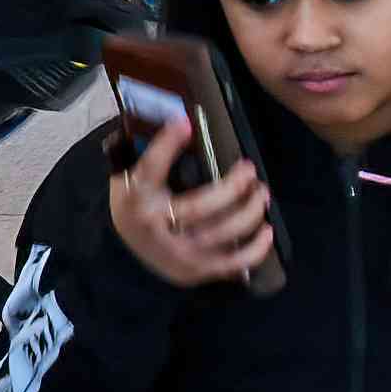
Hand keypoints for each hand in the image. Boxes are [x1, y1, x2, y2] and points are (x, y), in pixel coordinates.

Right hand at [107, 113, 272, 289]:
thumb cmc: (136, 205)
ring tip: (261, 193)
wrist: (124, 251)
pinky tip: (266, 230)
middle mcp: (155, 227)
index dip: (167, 144)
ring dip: (249, 211)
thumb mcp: (130, 178)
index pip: (151, 168)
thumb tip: (183, 122)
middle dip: (232, 186)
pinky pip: (231, 263)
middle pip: (200, 207)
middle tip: (249, 169)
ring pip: (222, 233)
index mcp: (135, 198)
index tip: (184, 123)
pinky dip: (254, 249)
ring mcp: (176, 253)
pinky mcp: (194, 270)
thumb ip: (152, 154)